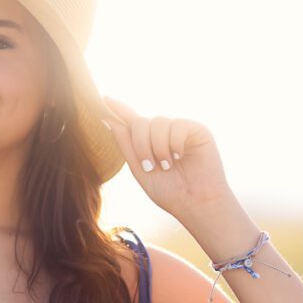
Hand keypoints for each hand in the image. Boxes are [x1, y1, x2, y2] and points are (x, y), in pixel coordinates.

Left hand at [102, 95, 234, 221]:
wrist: (195, 204)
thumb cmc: (170, 192)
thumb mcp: (140, 170)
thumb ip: (126, 146)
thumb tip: (109, 121)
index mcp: (148, 143)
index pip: (132, 122)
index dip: (119, 110)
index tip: (104, 99)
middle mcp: (163, 134)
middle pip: (141, 122)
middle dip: (141, 145)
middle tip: (150, 166)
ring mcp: (180, 130)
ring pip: (158, 122)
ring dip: (158, 147)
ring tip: (168, 165)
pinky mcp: (197, 130)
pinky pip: (178, 125)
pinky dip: (175, 143)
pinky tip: (179, 156)